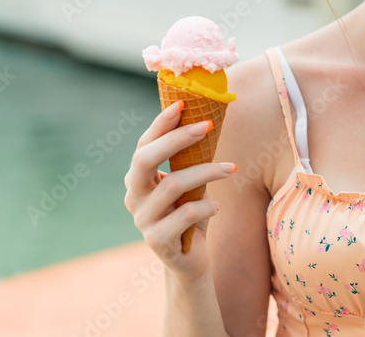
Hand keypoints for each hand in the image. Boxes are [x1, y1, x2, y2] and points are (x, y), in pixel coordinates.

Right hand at [124, 100, 236, 280]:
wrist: (190, 260)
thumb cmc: (189, 213)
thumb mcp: (187, 183)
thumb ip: (187, 160)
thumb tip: (207, 119)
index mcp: (138, 179)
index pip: (144, 144)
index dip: (161, 124)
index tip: (183, 104)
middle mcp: (134, 197)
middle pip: (144, 159)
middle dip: (176, 138)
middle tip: (207, 125)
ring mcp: (142, 220)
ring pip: (172, 185)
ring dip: (206, 171)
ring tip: (230, 167)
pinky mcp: (156, 240)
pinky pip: (185, 215)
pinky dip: (206, 205)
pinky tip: (216, 205)